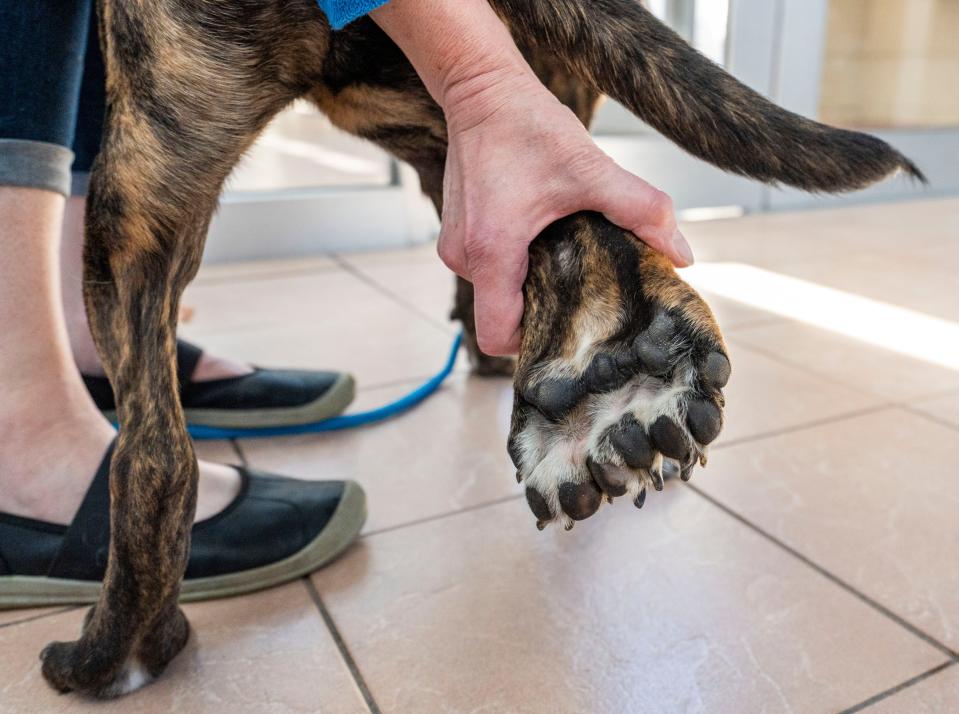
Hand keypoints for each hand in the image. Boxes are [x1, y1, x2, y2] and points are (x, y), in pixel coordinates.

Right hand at [438, 70, 693, 355]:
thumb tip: (682, 255)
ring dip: (529, 284)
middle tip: (582, 290)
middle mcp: (464, 257)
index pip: (499, 335)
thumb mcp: (591, 169)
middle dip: (542, 310)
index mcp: (491, 252)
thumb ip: (641, 210)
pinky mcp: (457, 234)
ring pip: (496, 293)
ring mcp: (455, 247)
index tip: (569, 326)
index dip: (534, 343)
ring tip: (563, 256)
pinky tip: (543, 237)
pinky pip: (488, 270)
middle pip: (502, 316)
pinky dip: (515, 265)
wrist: (481, 90)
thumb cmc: (527, 126)